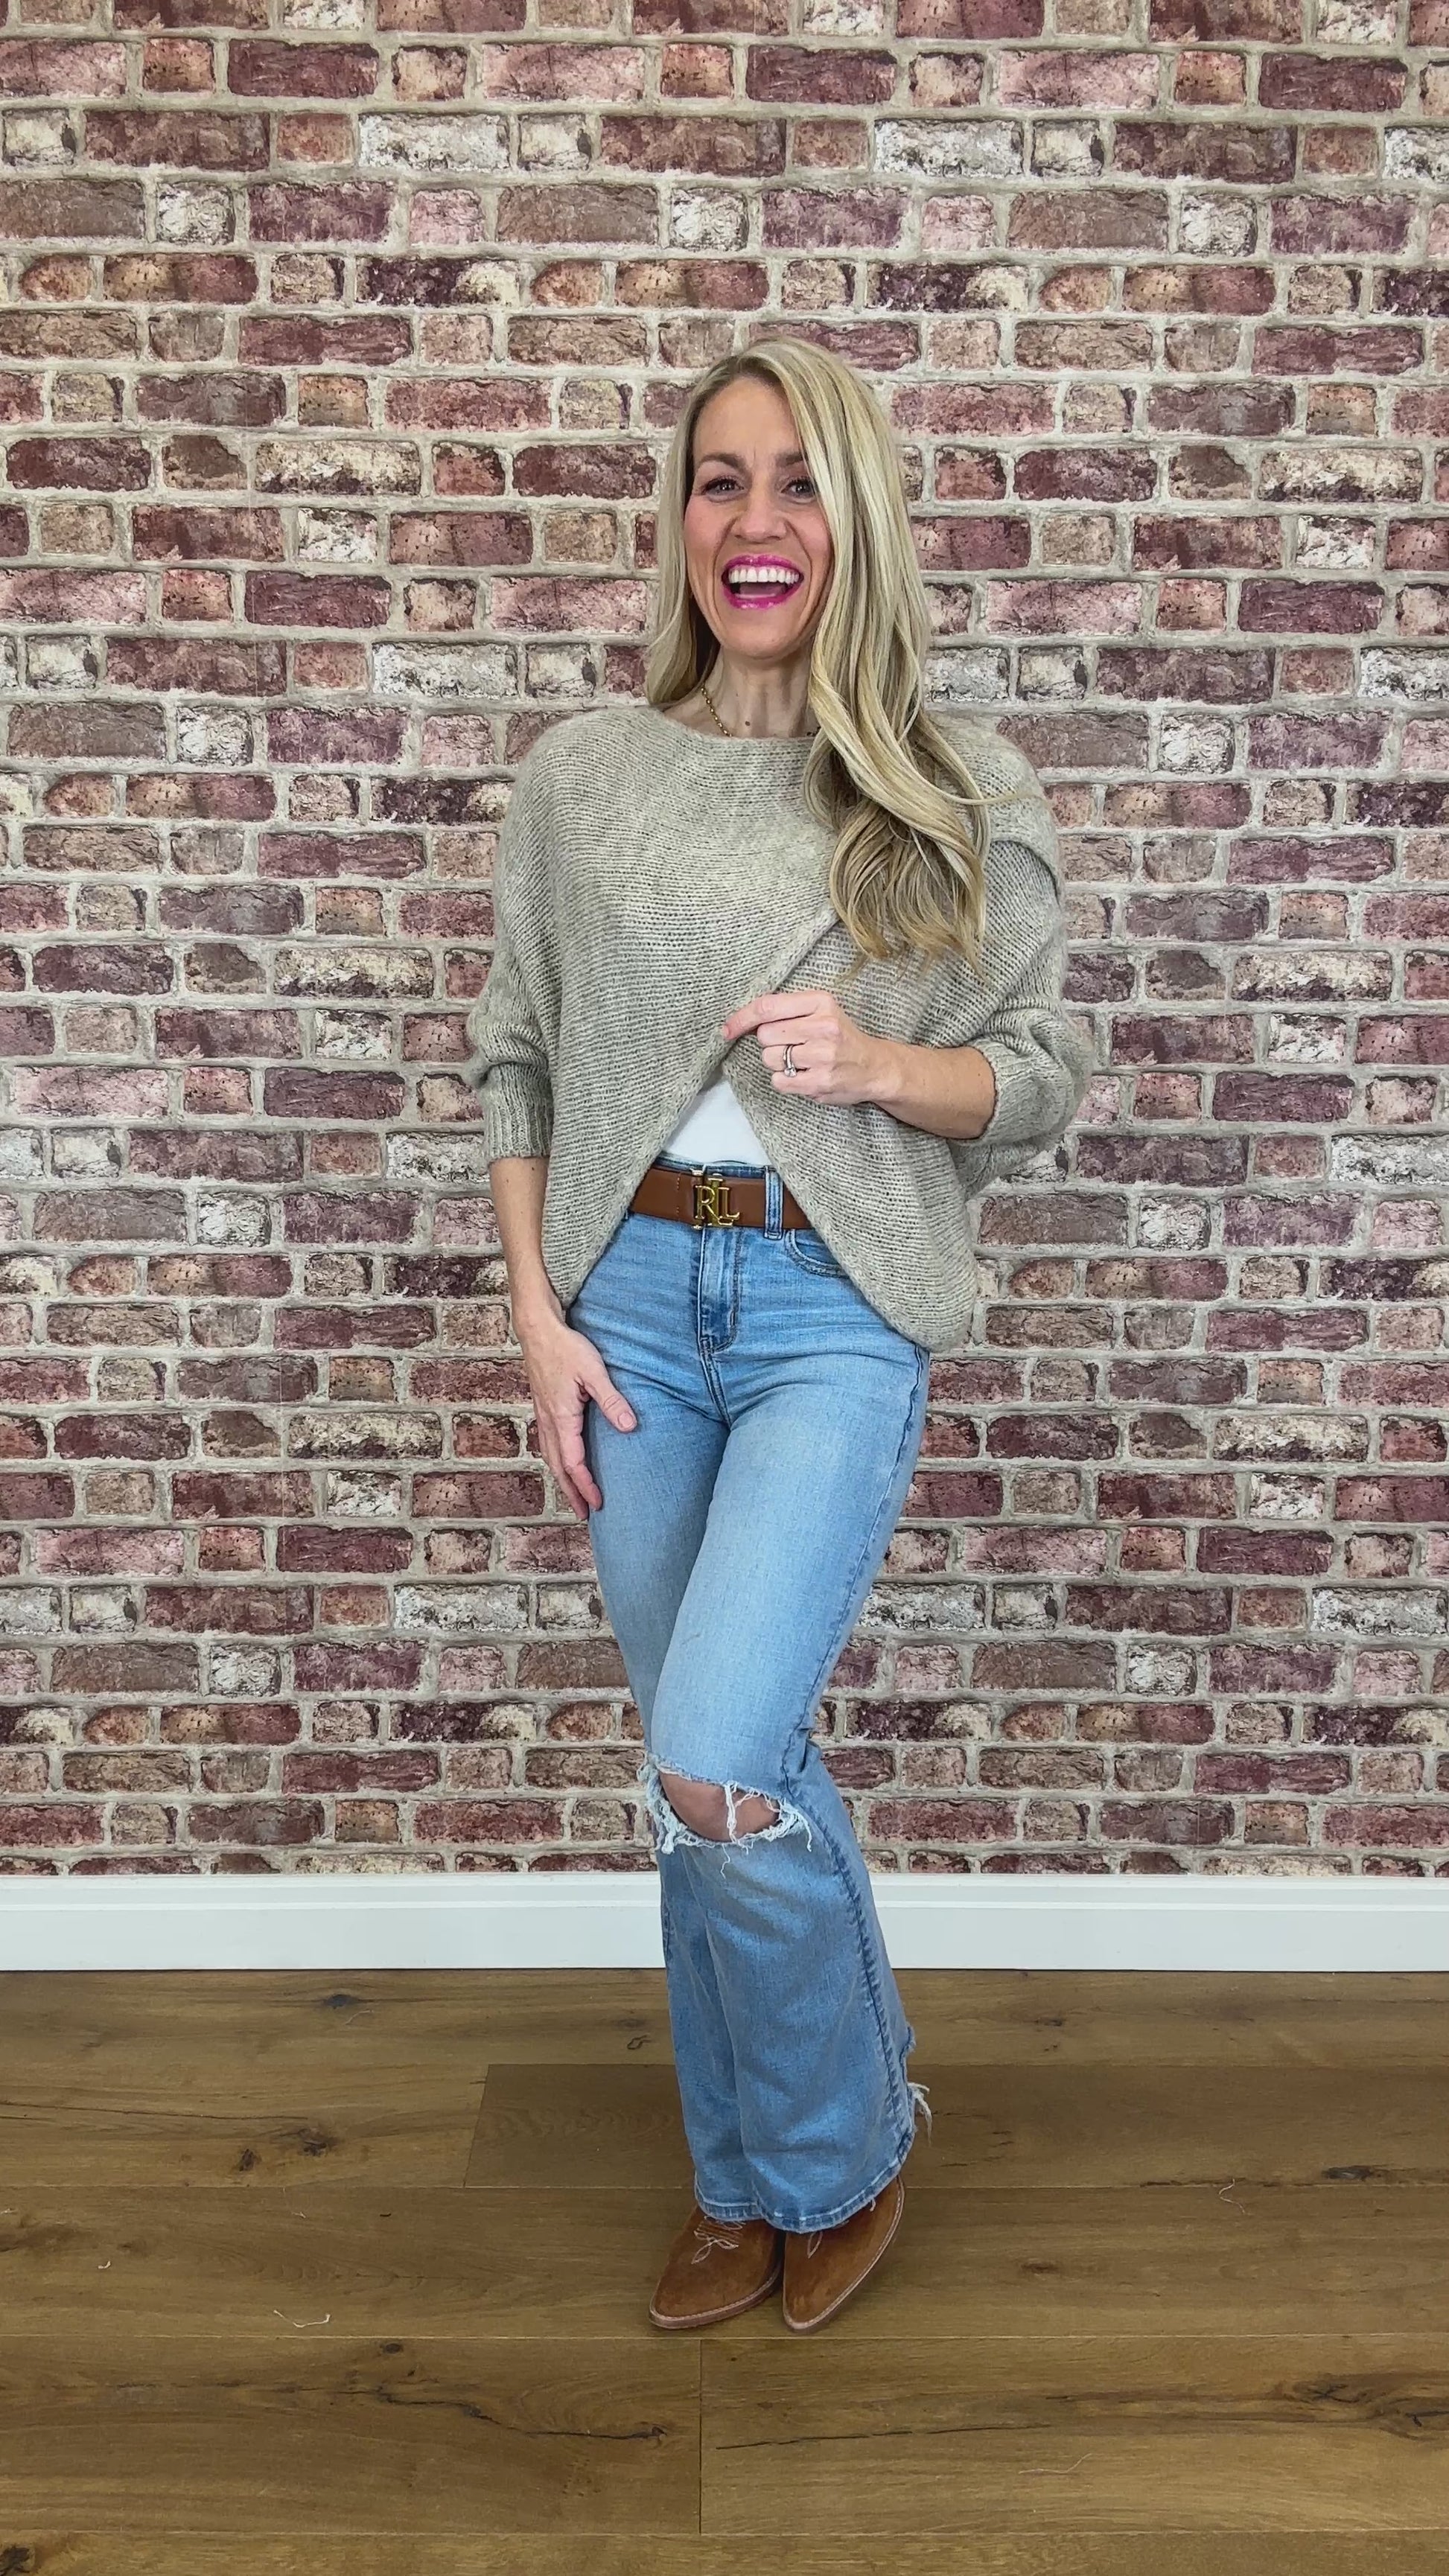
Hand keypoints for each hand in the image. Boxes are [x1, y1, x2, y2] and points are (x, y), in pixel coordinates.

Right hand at [517, 1311, 635, 1519]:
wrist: (537, 1330)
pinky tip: (564, 1460)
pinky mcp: (543, 1407)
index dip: (586, 1486)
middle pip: (559, 1467)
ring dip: (563, 1479)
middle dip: (571, 1492)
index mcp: (561, 1418)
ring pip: (551, 1457)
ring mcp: (543, 1415)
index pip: (574, 1463)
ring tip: (574, 1494)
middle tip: (584, 1514)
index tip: (599, 1504)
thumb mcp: (594, 1372)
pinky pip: (548, 1443)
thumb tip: (630, 1426)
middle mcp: (548, 1421)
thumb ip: (612, 1400)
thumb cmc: (566, 1348)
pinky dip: (557, 1460)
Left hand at [719, 987, 890, 1106]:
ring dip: (779, 1063)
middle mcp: (823, 1027)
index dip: (741, 1019)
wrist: (875, 1066)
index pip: (767, 1007)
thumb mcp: (821, 1011)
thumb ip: (787, 1011)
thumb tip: (744, 1021)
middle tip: (792, 1045)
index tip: (727, 1029)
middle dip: (771, 1043)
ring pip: (770, 1059)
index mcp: (821, 1002)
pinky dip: (785, 1080)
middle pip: (765, 1036)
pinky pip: (779, 1081)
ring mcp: (822, 1056)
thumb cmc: (841, 1037)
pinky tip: (804, 1075)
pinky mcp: (820, 1082)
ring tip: (802, 1061)